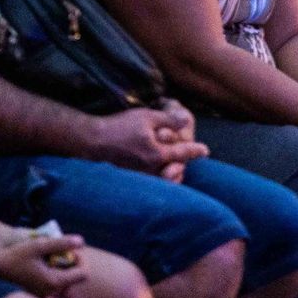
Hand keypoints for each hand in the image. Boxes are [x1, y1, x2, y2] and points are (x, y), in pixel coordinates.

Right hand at [0, 234, 87, 296]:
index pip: (83, 274)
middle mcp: (52, 292)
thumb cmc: (17, 255)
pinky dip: (56, 278)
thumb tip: (81, 241)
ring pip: (67, 286)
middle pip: (76, 281)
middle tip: (62, 253)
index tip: (70, 249)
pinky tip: (46, 267)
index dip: (81, 259)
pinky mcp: (39, 293)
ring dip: (66, 272)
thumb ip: (61, 243)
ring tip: (54, 260)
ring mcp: (45, 295)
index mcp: (55, 282)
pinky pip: (56, 289)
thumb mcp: (39, 245)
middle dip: (73, 265)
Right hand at [87, 105, 208, 177]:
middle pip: (175, 171)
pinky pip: (151, 181)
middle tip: (189, 157)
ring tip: (175, 165)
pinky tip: (156, 168)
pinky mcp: (131, 177)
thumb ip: (169, 120)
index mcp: (157, 155)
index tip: (205, 150)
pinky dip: (158, 176)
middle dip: (184, 166)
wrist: (92, 141)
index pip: (182, 154)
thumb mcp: (146, 117)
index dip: (195, 151)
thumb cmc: (119, 127)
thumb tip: (187, 120)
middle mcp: (151, 170)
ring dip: (172, 172)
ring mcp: (141, 176)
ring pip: (163, 179)